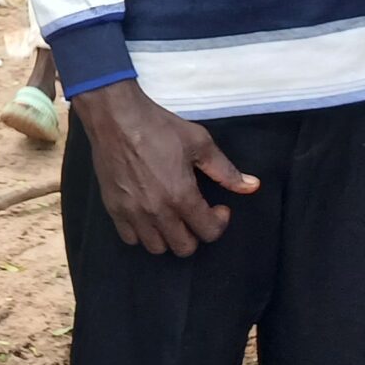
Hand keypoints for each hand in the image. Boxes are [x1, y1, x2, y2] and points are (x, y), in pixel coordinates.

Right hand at [73, 78, 259, 255]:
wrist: (115, 117)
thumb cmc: (157, 127)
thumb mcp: (199, 143)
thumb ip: (225, 170)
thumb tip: (252, 186)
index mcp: (181, 195)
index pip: (208, 232)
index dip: (219, 222)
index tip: (219, 207)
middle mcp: (157, 211)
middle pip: (184, 247)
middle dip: (196, 233)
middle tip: (195, 213)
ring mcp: (133, 212)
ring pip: (156, 247)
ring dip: (169, 236)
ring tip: (171, 216)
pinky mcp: (113, 208)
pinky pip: (130, 238)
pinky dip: (142, 233)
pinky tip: (147, 215)